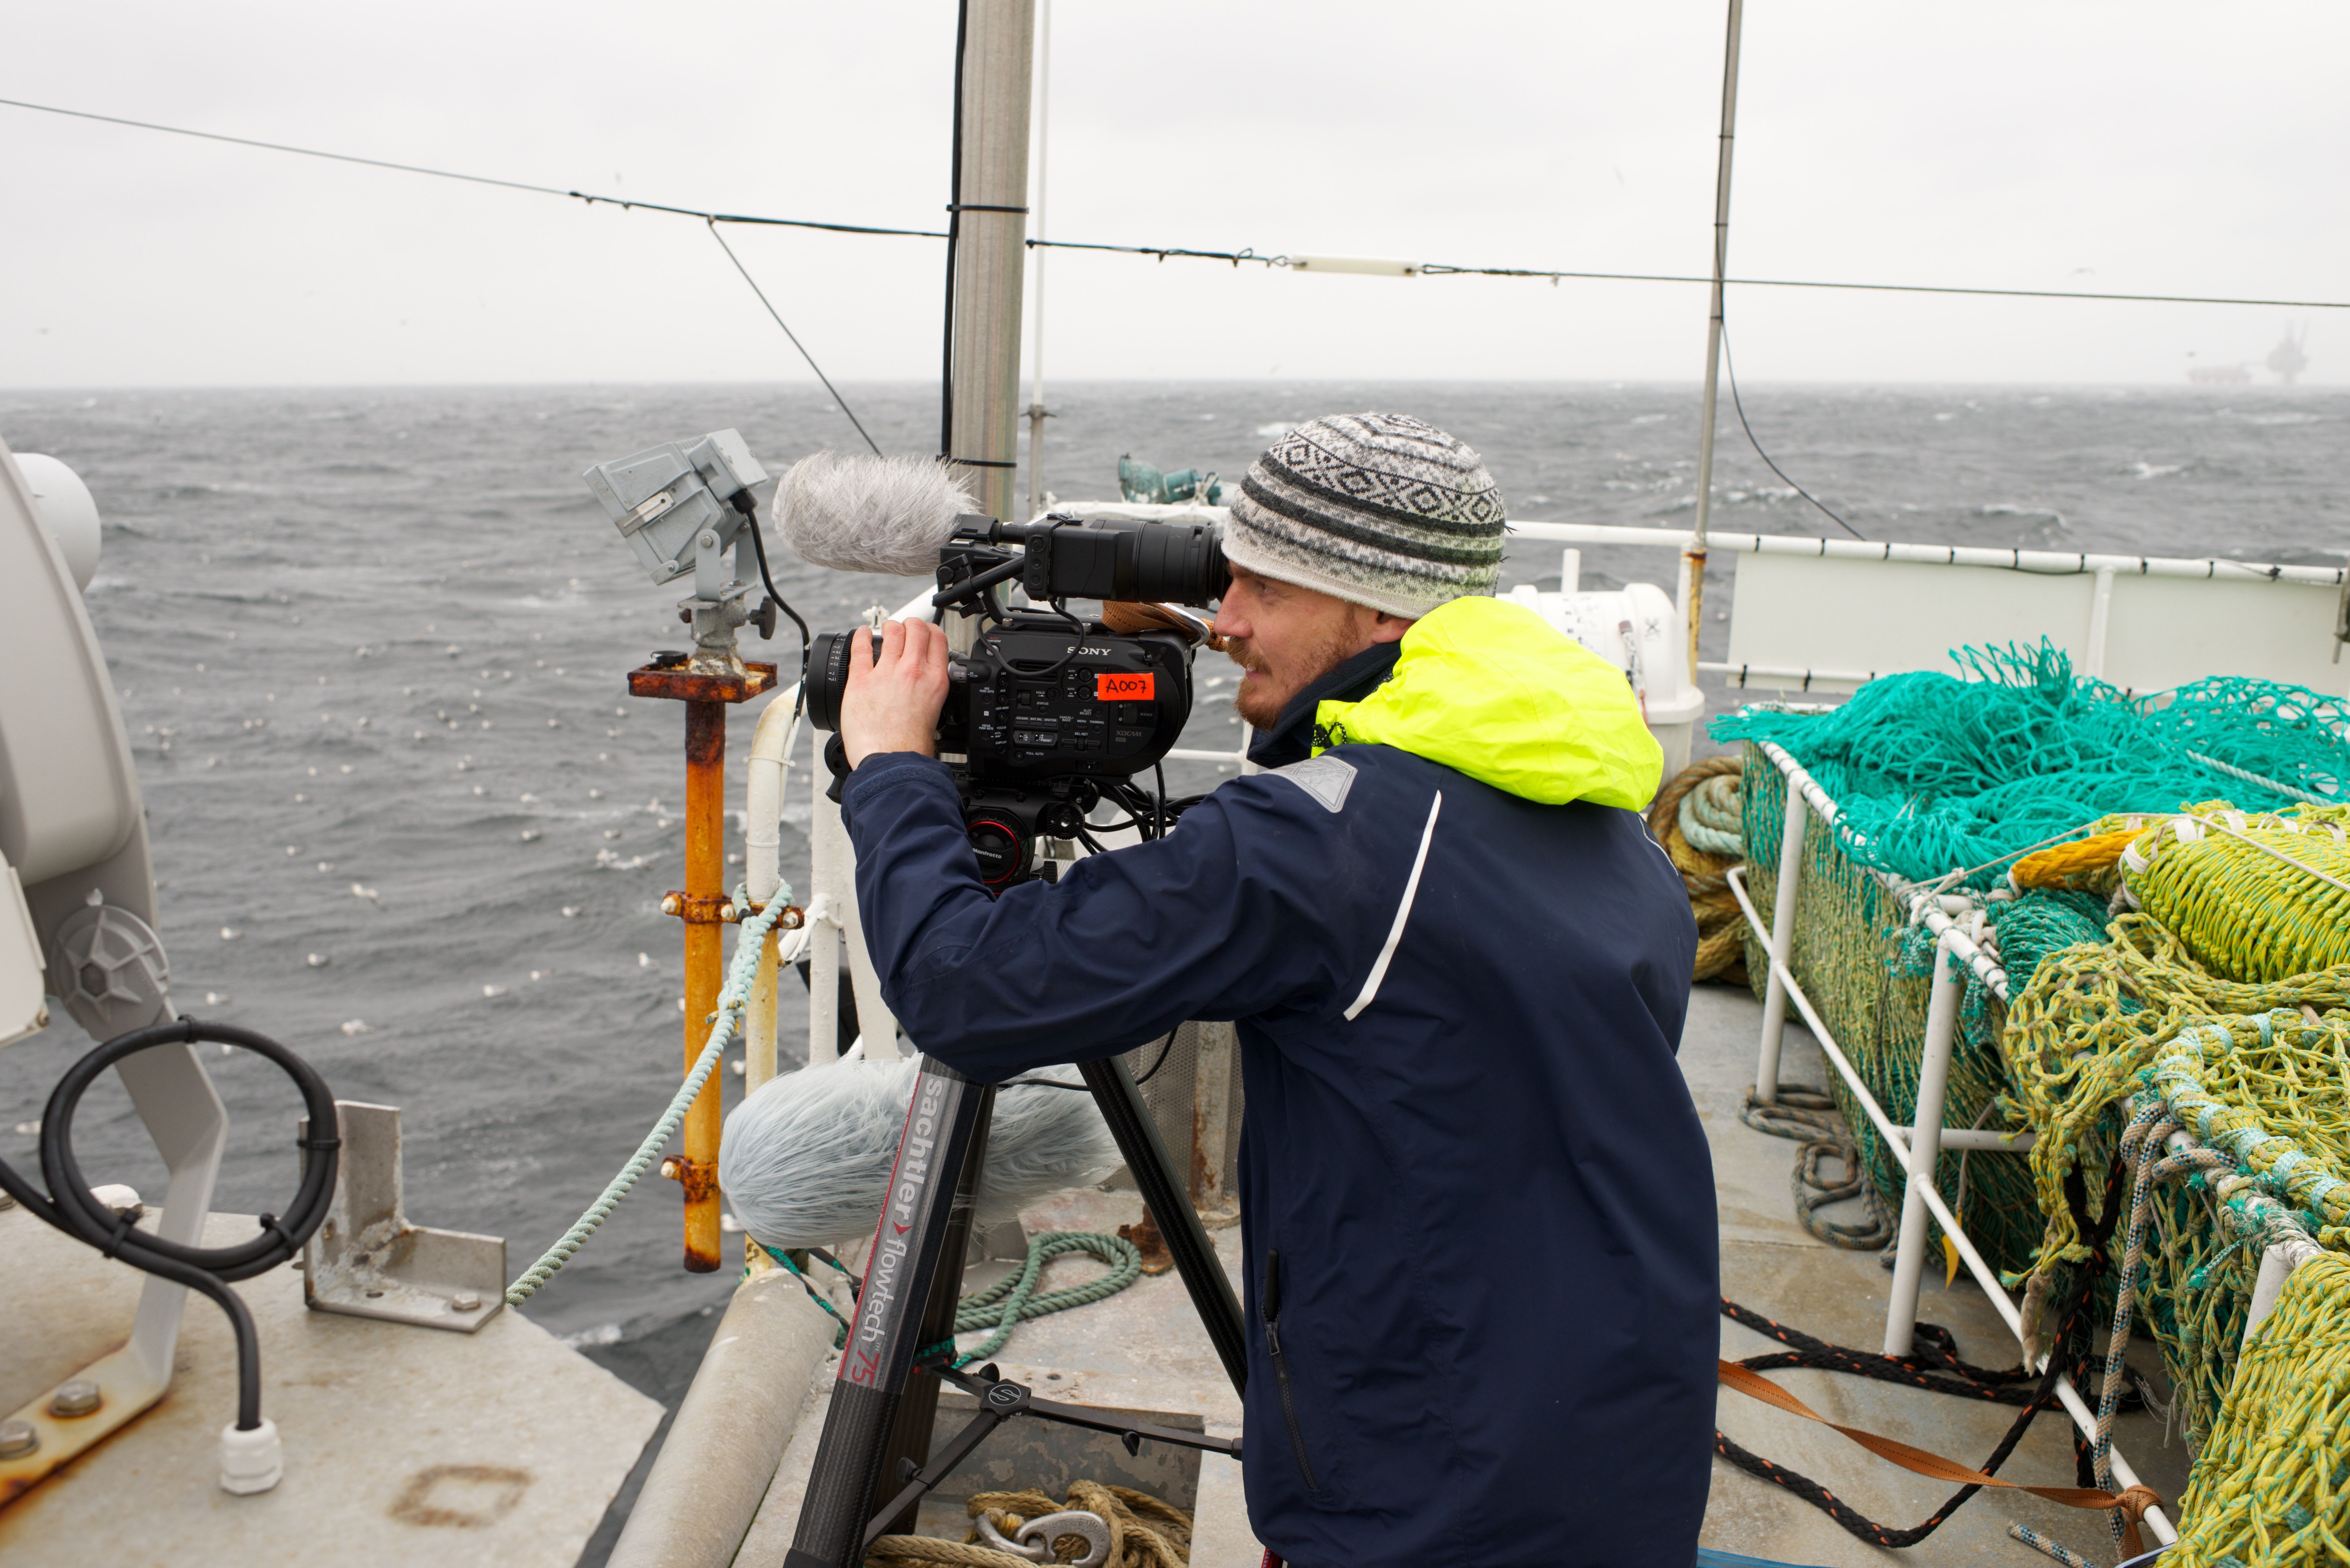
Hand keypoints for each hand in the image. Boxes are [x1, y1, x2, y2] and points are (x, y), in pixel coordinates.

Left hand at [839, 617, 950, 768]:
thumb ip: (930, 689)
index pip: (937, 638)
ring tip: (886, 630)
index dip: (930, 630)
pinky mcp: (861, 680)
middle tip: (905, 629)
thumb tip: (925, 681)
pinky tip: (862, 634)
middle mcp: (912, 671)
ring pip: (891, 632)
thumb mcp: (935, 710)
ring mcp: (886, 673)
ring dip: (889, 627)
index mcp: (934, 679)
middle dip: (910, 624)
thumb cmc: (910, 745)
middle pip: (915, 628)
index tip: (924, 632)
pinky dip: (861, 636)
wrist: (891, 760)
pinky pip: (861, 647)